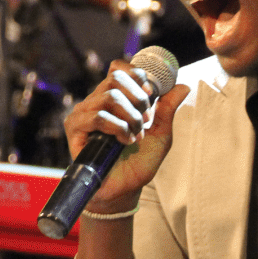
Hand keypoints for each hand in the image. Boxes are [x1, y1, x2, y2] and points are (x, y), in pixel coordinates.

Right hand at [62, 59, 189, 211]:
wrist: (124, 189)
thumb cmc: (139, 163)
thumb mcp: (161, 134)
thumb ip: (168, 109)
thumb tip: (183, 86)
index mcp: (114, 98)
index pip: (119, 69)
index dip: (137, 76)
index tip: (150, 94)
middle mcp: (96, 102)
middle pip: (116, 78)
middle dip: (138, 99)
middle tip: (145, 121)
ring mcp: (84, 113)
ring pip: (109, 96)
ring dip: (130, 117)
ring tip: (135, 135)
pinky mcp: (75, 128)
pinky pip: (97, 116)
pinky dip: (117, 127)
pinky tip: (124, 141)